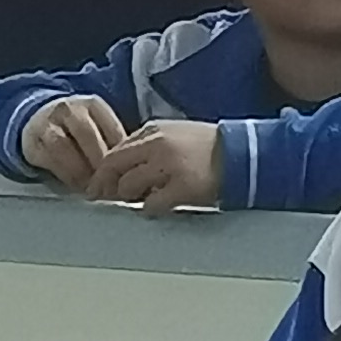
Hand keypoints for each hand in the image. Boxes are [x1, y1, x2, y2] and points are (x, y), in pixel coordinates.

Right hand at [19, 96, 130, 195]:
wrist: (39, 119)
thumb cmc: (78, 130)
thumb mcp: (98, 127)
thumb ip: (112, 143)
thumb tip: (132, 170)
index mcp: (93, 104)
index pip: (111, 128)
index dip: (120, 155)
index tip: (126, 174)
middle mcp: (69, 109)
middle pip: (87, 135)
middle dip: (99, 163)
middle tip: (110, 185)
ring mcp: (47, 122)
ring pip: (63, 146)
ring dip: (80, 170)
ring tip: (92, 187)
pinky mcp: (33, 140)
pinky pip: (48, 158)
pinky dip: (64, 174)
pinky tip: (76, 185)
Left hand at [95, 119, 224, 214]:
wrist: (243, 154)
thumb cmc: (208, 147)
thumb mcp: (174, 135)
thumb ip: (147, 147)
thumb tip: (121, 169)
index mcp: (154, 131)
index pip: (114, 151)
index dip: (103, 172)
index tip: (98, 186)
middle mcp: (157, 145)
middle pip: (113, 167)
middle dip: (106, 186)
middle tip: (106, 199)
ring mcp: (168, 166)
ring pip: (128, 187)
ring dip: (130, 197)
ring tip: (144, 198)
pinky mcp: (181, 187)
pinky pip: (150, 205)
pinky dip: (150, 209)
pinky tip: (160, 206)